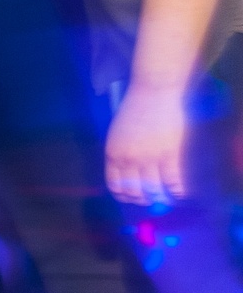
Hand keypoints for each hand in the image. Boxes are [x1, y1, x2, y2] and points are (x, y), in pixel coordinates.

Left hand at [106, 82, 188, 204]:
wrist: (154, 92)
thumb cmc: (135, 108)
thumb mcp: (117, 133)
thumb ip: (120, 152)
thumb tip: (127, 172)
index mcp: (112, 154)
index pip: (115, 185)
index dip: (124, 196)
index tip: (132, 198)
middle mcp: (128, 160)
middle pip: (134, 191)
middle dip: (142, 200)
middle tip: (150, 200)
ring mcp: (149, 159)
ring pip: (153, 190)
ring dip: (159, 198)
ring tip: (165, 198)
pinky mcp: (169, 155)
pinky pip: (173, 182)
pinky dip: (177, 191)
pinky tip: (179, 193)